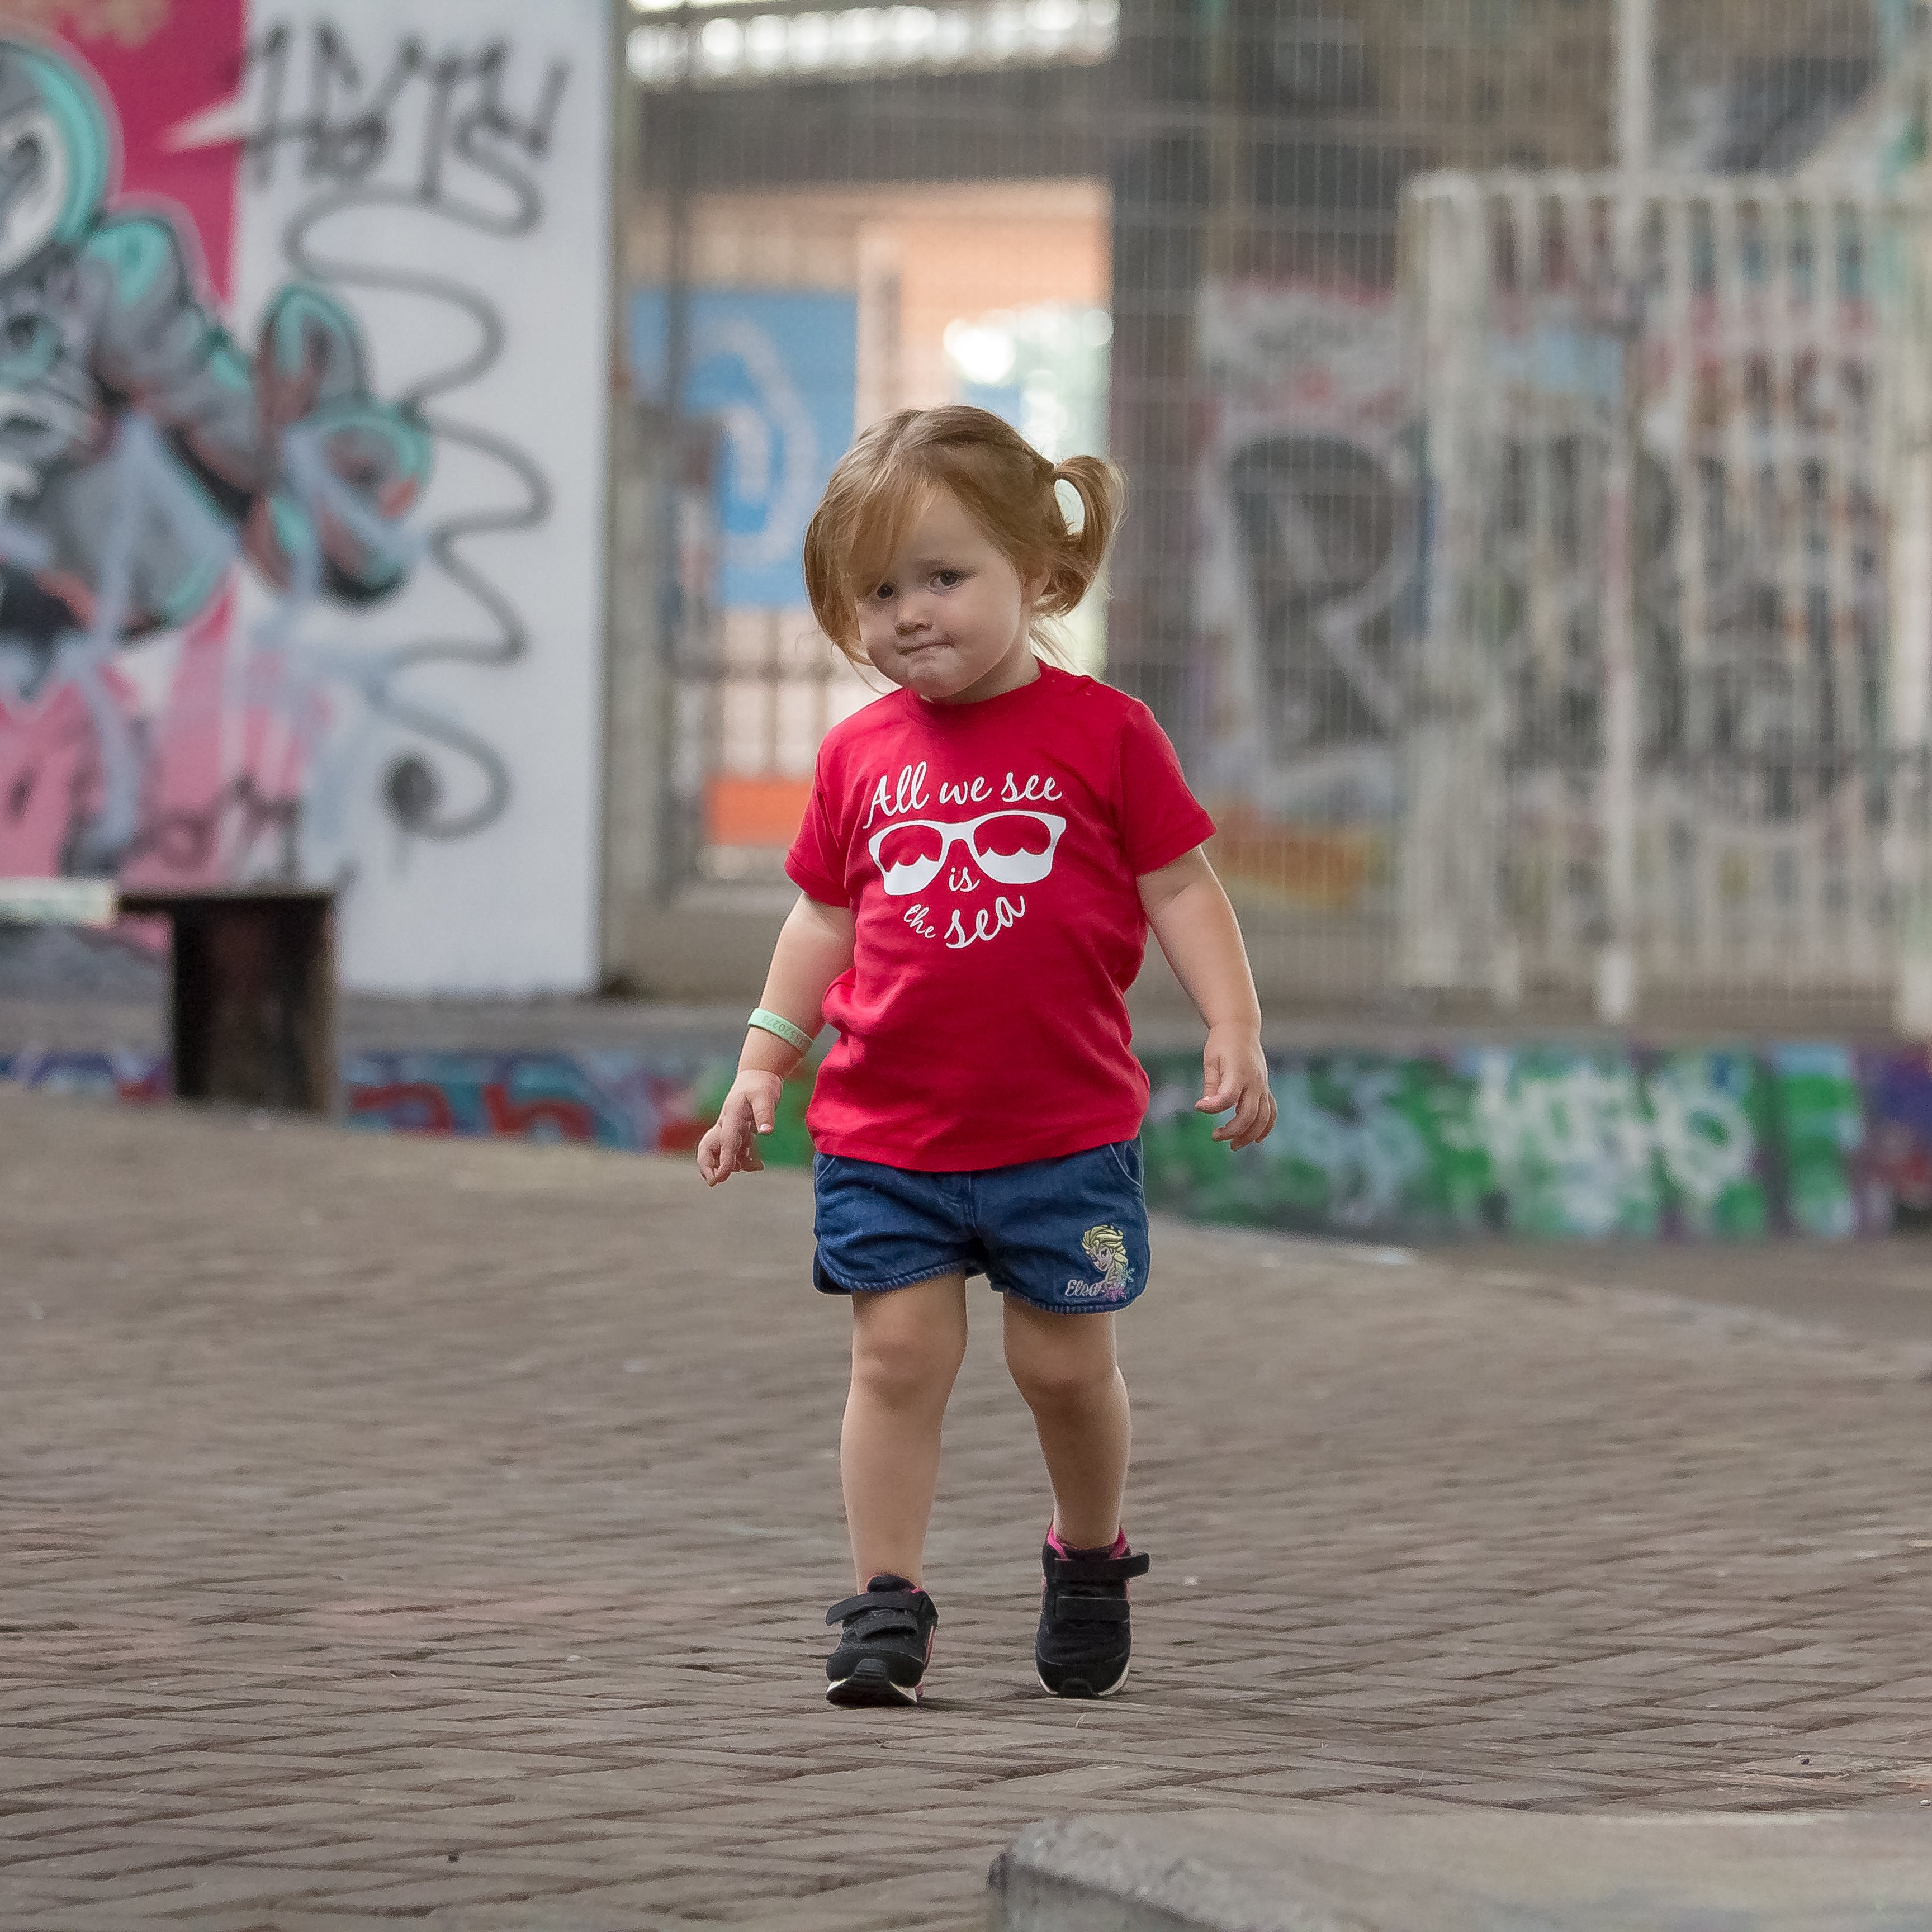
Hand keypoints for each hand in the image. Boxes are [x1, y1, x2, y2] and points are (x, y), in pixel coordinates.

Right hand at [696, 1070, 785, 1184]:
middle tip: (715, 1182)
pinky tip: (758, 1164)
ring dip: (730, 1165)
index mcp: (731, 1116)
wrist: (759, 1075)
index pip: (724, 1142)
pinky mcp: (738, 1132)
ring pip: (720, 1152)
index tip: (720, 1179)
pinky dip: (742, 1162)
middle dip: (707, 1166)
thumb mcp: (765, 1095)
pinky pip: (734, 1152)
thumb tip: (766, 1132)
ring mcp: (730, 1129)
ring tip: (756, 1166)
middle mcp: (726, 1124)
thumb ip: (765, 1113)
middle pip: (707, 1148)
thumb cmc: (761, 1084)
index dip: (723, 1161)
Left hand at [1196, 1022, 1275, 1147]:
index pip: (1228, 1098)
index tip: (1198, 1107)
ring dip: (1250, 1135)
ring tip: (1234, 1145)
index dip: (1212, 1107)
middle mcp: (1254, 1082)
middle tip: (1215, 1137)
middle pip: (1249, 1114)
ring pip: (1263, 1118)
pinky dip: (1266, 1127)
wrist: (1241, 1029)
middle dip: (1233, 1131)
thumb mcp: (1211, 1060)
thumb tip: (1205, 1106)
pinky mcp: (1265, 1089)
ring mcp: (1262, 1086)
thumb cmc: (1222, 1044)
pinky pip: (1271, 1111)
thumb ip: (1211, 1084)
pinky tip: (1256, 1139)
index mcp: (1238, 1073)